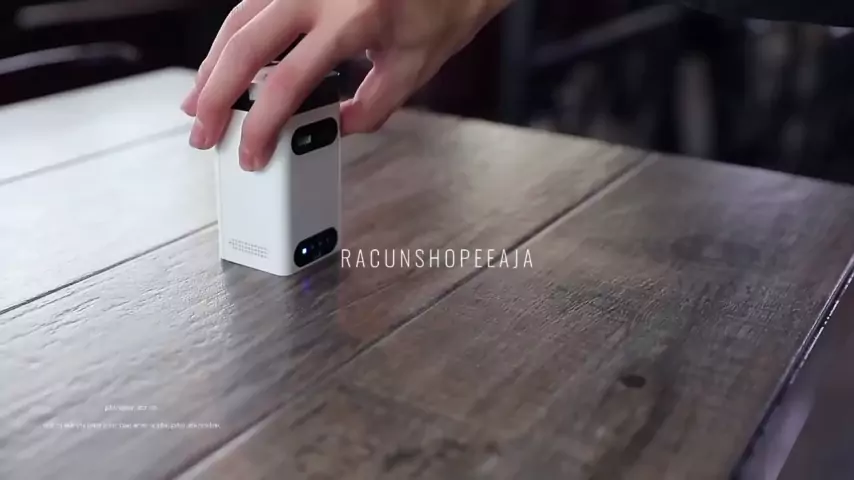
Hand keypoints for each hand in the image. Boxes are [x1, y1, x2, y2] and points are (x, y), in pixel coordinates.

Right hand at [181, 0, 509, 170]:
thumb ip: (371, 107)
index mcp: (354, 18)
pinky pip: (252, 6)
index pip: (290, 82)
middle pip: (245, 46)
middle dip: (214, 96)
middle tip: (202, 134)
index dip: (262, 125)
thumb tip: (331, 130)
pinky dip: (232, 40)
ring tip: (200, 104)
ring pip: (238, 20)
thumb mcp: (414, 69)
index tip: (251, 154)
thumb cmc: (442, 10)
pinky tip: (225, 65)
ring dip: (214, 65)